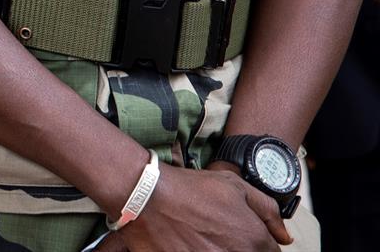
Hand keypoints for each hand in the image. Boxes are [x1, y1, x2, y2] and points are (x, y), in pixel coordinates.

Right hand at [114, 164, 289, 251]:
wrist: (146, 196)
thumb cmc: (190, 189)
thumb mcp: (234, 186)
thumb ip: (268, 210)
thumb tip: (285, 236)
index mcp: (254, 240)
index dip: (256, 243)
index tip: (240, 236)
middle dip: (236, 247)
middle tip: (216, 236)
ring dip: (217, 250)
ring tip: (200, 240)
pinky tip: (188, 245)